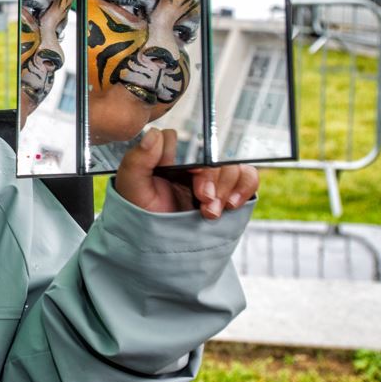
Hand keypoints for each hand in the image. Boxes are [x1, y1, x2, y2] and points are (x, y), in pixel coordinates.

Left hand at [115, 128, 258, 218]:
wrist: (159, 247)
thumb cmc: (140, 215)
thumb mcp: (132, 188)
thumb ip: (138, 160)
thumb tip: (153, 134)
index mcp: (164, 157)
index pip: (179, 139)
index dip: (181, 155)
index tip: (180, 173)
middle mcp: (188, 164)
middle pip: (210, 154)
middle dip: (209, 179)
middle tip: (203, 199)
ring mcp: (210, 177)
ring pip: (230, 165)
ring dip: (226, 188)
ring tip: (211, 212)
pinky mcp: (228, 190)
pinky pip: (248, 176)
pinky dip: (245, 186)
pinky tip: (232, 204)